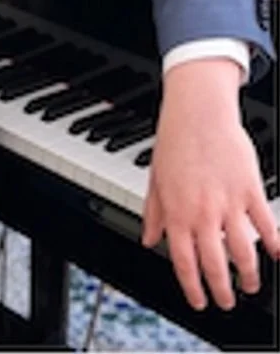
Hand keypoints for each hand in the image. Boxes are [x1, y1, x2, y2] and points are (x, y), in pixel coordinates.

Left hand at [142, 58, 278, 310]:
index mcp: (177, 212)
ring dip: (249, 275)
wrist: (197, 114)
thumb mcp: (155, 180)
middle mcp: (202, 213)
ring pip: (243, 251)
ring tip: (251, 285)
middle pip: (215, 264)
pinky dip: (274, 243)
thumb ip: (154, 213)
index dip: (192, 287)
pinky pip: (266, 224)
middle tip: (227, 302)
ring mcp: (228, 203)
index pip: (184, 262)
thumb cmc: (174, 143)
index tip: (199, 301)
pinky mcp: (250, 190)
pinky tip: (278, 255)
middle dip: (222, 290)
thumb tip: (149, 239)